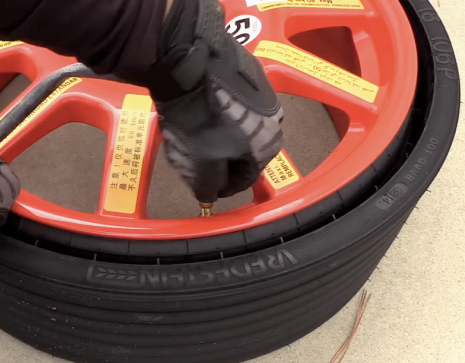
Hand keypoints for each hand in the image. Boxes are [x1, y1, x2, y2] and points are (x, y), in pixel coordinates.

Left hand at [120, 0, 283, 201]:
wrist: (191, 65)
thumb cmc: (201, 119)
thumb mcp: (203, 163)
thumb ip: (208, 185)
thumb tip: (210, 196)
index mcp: (268, 146)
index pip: (245, 179)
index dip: (222, 188)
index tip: (206, 189)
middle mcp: (273, 121)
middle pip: (241, 153)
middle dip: (216, 162)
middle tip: (193, 164)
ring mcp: (261, 95)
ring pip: (235, 130)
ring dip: (215, 139)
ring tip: (190, 138)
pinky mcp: (246, 76)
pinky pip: (231, 108)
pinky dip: (215, 116)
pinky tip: (196, 115)